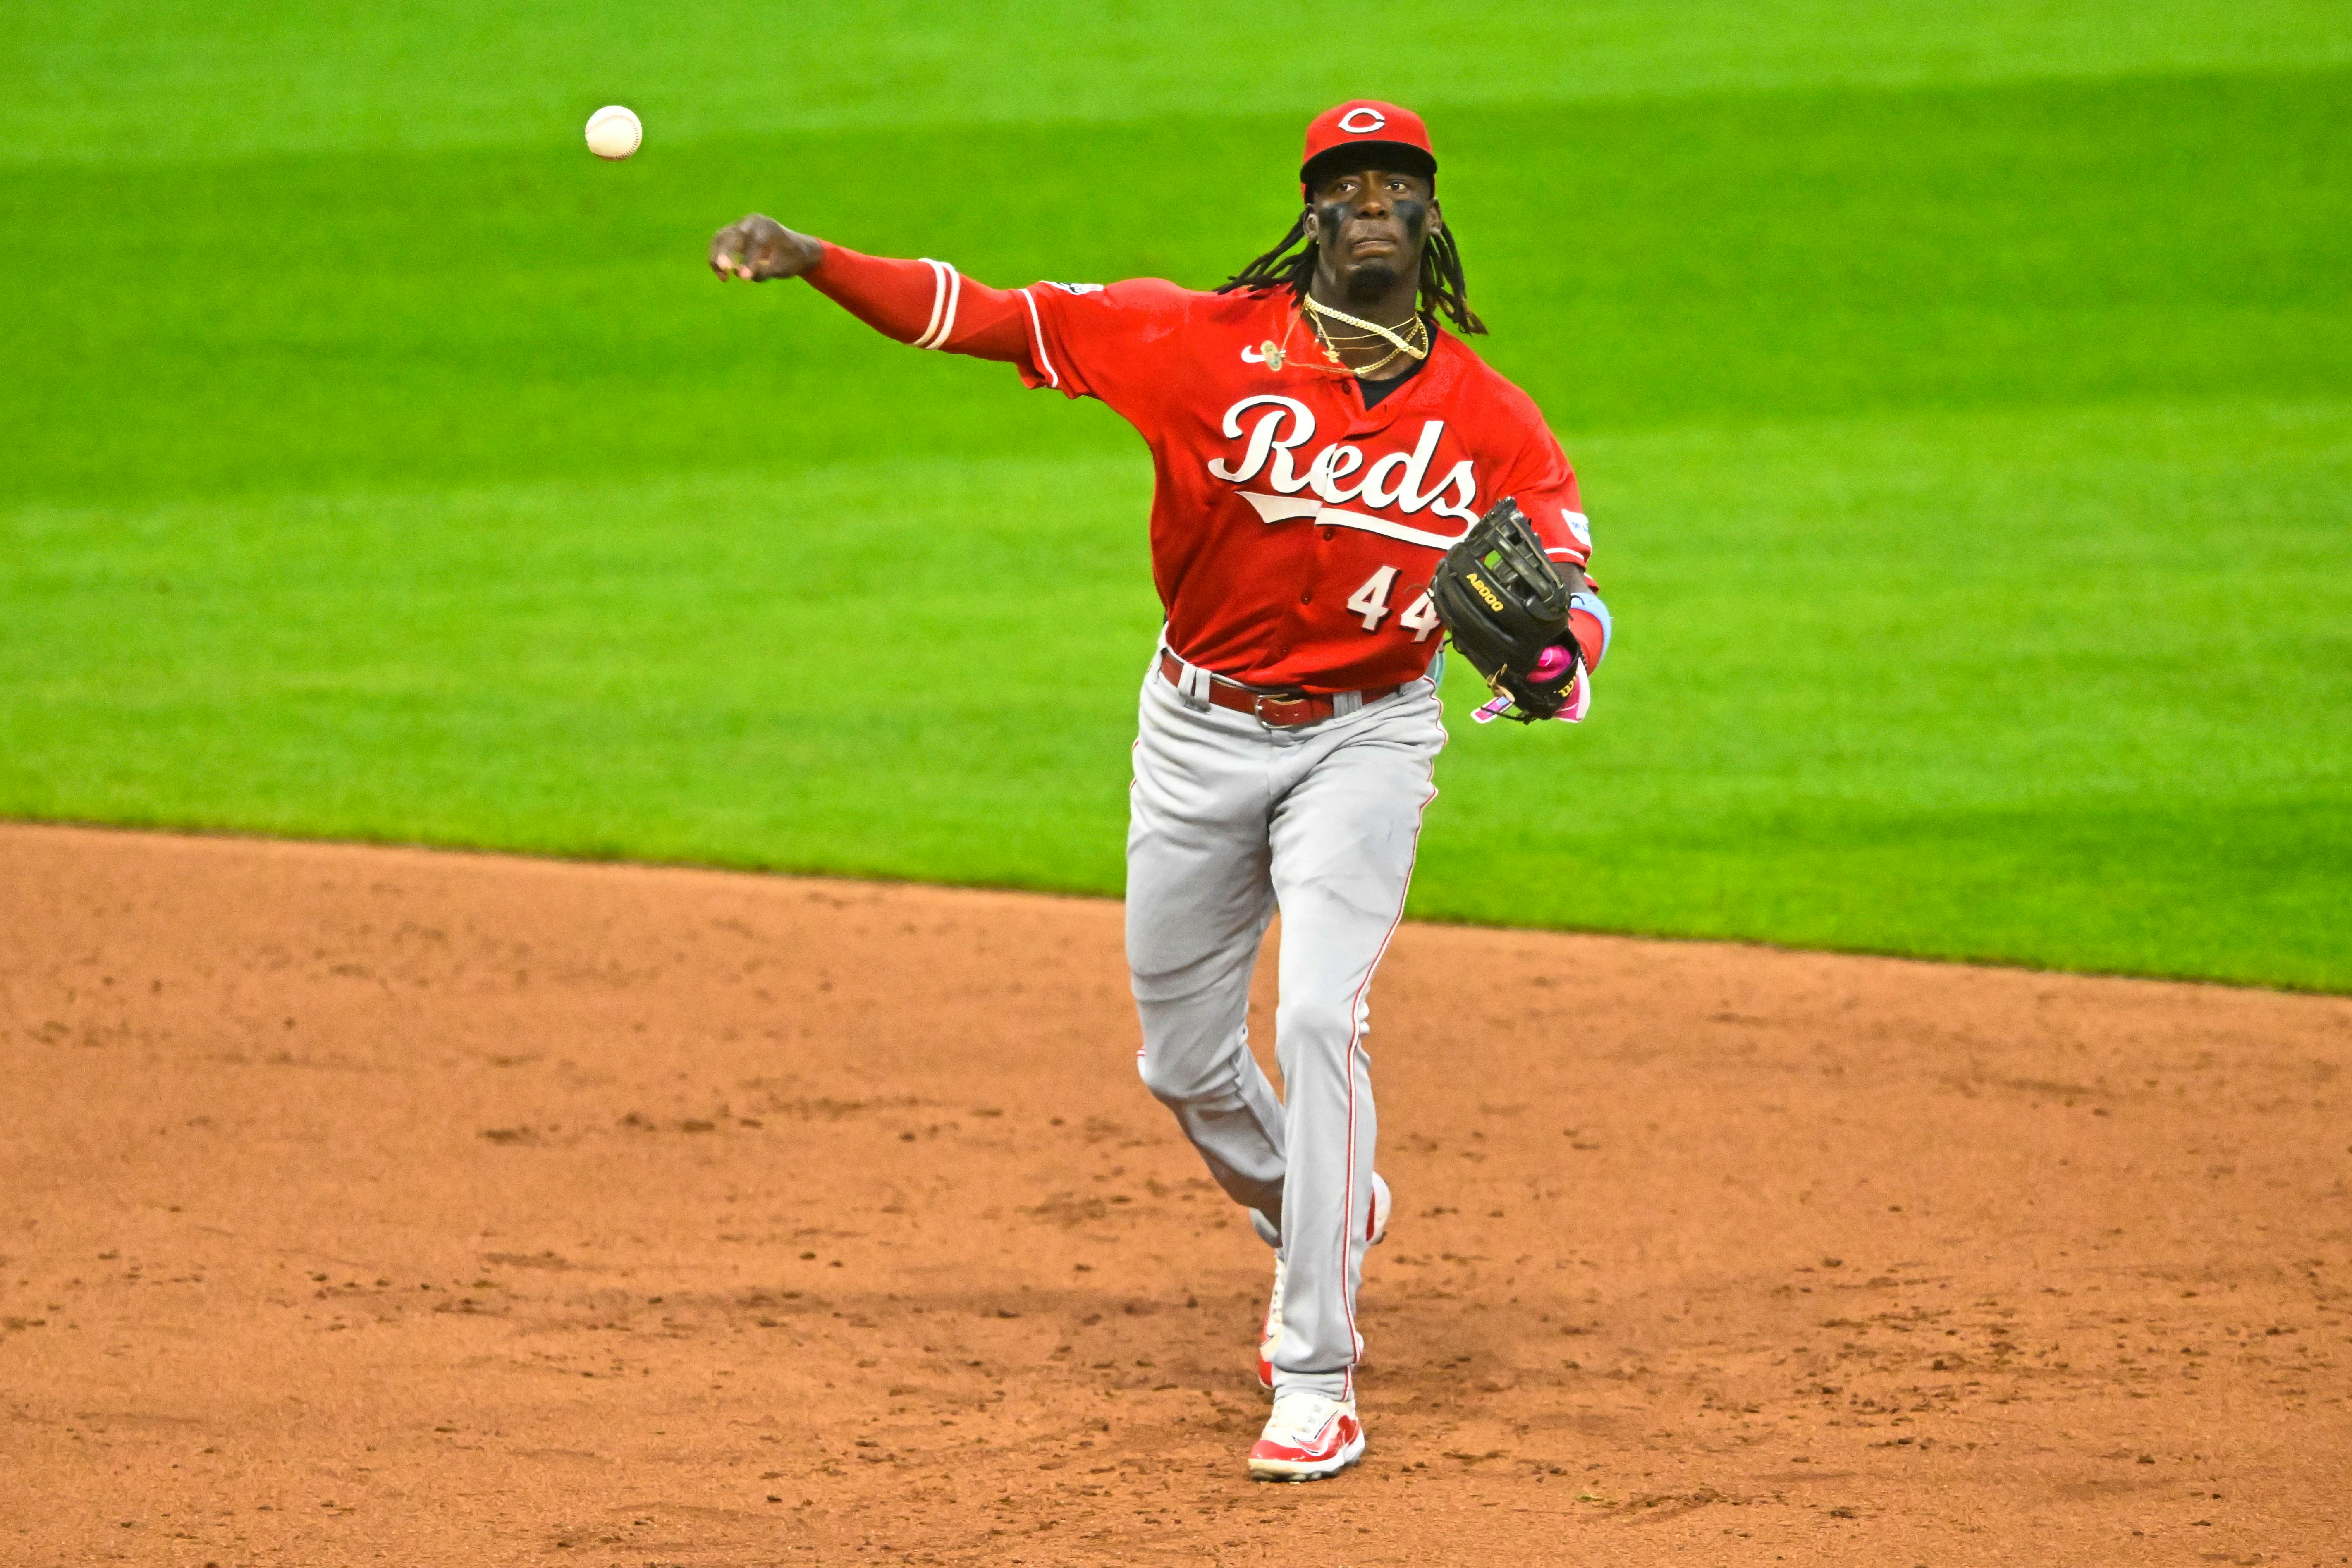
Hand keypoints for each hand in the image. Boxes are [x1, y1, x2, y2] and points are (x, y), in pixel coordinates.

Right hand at [708, 214, 822, 281]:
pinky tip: (722, 275)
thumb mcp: (784, 268)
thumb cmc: (790, 259)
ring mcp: (739, 226)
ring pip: (721, 238)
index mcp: (768, 227)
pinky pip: (718, 243)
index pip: (757, 242)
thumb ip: (766, 271)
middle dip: (727, 254)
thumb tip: (740, 274)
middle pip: (734, 235)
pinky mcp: (731, 233)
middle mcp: (751, 222)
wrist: (792, 248)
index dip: (749, 260)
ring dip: (716, 257)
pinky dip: (715, 257)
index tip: (745, 278)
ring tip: (723, 278)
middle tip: (724, 272)